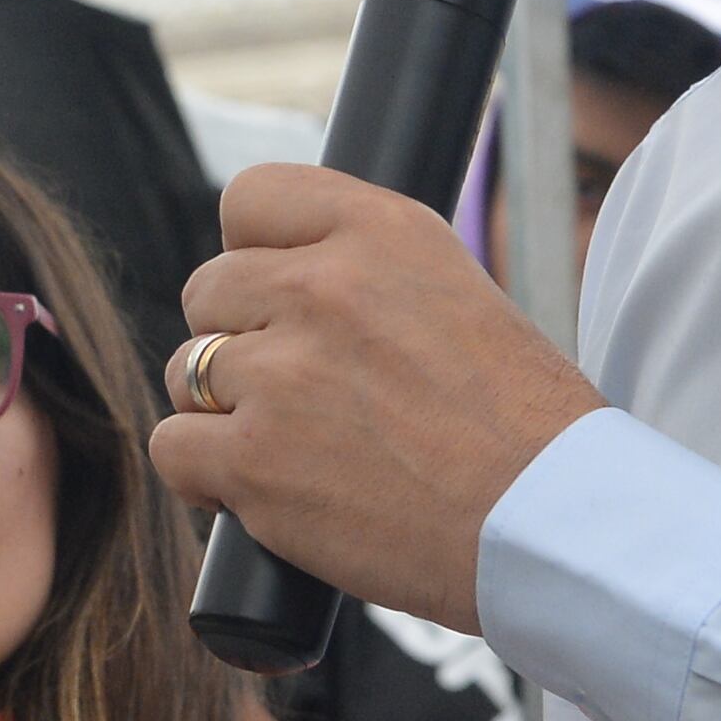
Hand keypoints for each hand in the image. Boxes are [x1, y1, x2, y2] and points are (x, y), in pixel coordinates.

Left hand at [151, 168, 604, 627]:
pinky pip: (173, 446)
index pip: (252, 197)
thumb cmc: (524, 428)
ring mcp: (281, 373)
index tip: (278, 297)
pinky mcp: (253, 459)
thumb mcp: (460, 297)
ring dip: (220, 411)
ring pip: (187, 370)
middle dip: (239, 340)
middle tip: (296, 392)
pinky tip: (254, 491)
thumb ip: (370, 277)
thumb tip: (284, 283)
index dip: (254, 251)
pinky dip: (203, 475)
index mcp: (383, 231)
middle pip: (209, 290)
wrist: (548, 524)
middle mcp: (324, 287)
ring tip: (290, 448)